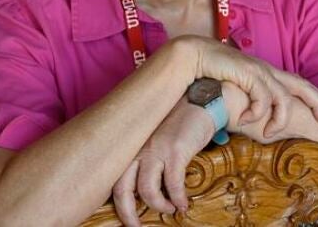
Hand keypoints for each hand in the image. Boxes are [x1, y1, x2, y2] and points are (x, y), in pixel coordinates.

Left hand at [111, 100, 213, 225]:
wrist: (202, 103)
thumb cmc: (179, 123)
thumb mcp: (155, 139)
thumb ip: (147, 158)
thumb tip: (145, 188)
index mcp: (132, 147)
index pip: (115, 180)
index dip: (118, 204)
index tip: (127, 218)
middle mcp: (138, 148)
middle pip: (123, 190)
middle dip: (128, 214)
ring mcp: (156, 149)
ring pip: (147, 191)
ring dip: (159, 206)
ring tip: (170, 209)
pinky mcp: (175, 151)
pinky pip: (173, 184)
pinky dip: (178, 199)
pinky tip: (184, 204)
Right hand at [173, 35, 317, 136]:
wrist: (192, 56)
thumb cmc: (212, 75)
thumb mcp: (236, 92)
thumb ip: (248, 103)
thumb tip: (253, 123)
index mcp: (267, 73)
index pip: (297, 84)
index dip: (314, 99)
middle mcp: (267, 70)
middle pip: (302, 85)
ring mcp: (259, 71)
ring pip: (284, 99)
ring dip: (278, 120)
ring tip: (267, 132)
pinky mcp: (249, 74)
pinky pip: (262, 99)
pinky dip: (255, 113)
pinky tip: (242, 120)